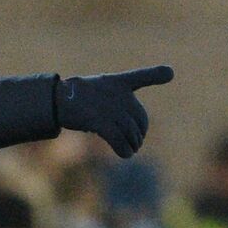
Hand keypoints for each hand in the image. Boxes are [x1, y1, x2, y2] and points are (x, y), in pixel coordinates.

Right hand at [56, 65, 173, 157]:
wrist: (58, 100)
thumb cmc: (79, 98)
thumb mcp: (101, 91)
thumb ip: (120, 103)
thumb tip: (131, 131)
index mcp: (119, 83)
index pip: (140, 77)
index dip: (156, 74)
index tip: (169, 73)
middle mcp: (118, 94)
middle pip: (140, 120)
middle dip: (139, 134)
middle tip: (135, 142)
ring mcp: (110, 108)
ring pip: (131, 133)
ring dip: (133, 145)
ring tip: (130, 150)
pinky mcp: (101, 122)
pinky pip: (119, 140)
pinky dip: (124, 150)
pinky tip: (125, 154)